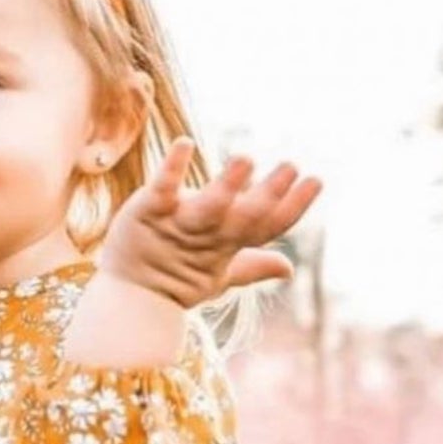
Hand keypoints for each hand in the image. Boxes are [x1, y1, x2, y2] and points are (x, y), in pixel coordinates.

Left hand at [96, 138, 322, 308]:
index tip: (316, 180)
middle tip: (291, 167)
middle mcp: (208, 236)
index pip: (267, 227)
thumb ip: (254, 266)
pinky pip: (162, 189)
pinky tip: (184, 144)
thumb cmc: (174, 281)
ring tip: (245, 159)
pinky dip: (172, 168)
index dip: (292, 207)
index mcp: (228, 246)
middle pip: (244, 217)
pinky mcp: (148, 212)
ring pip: (208, 207)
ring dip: (227, 185)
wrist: (126, 299)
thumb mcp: (219, 275)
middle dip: (268, 194)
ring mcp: (178, 224)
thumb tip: (289, 269)